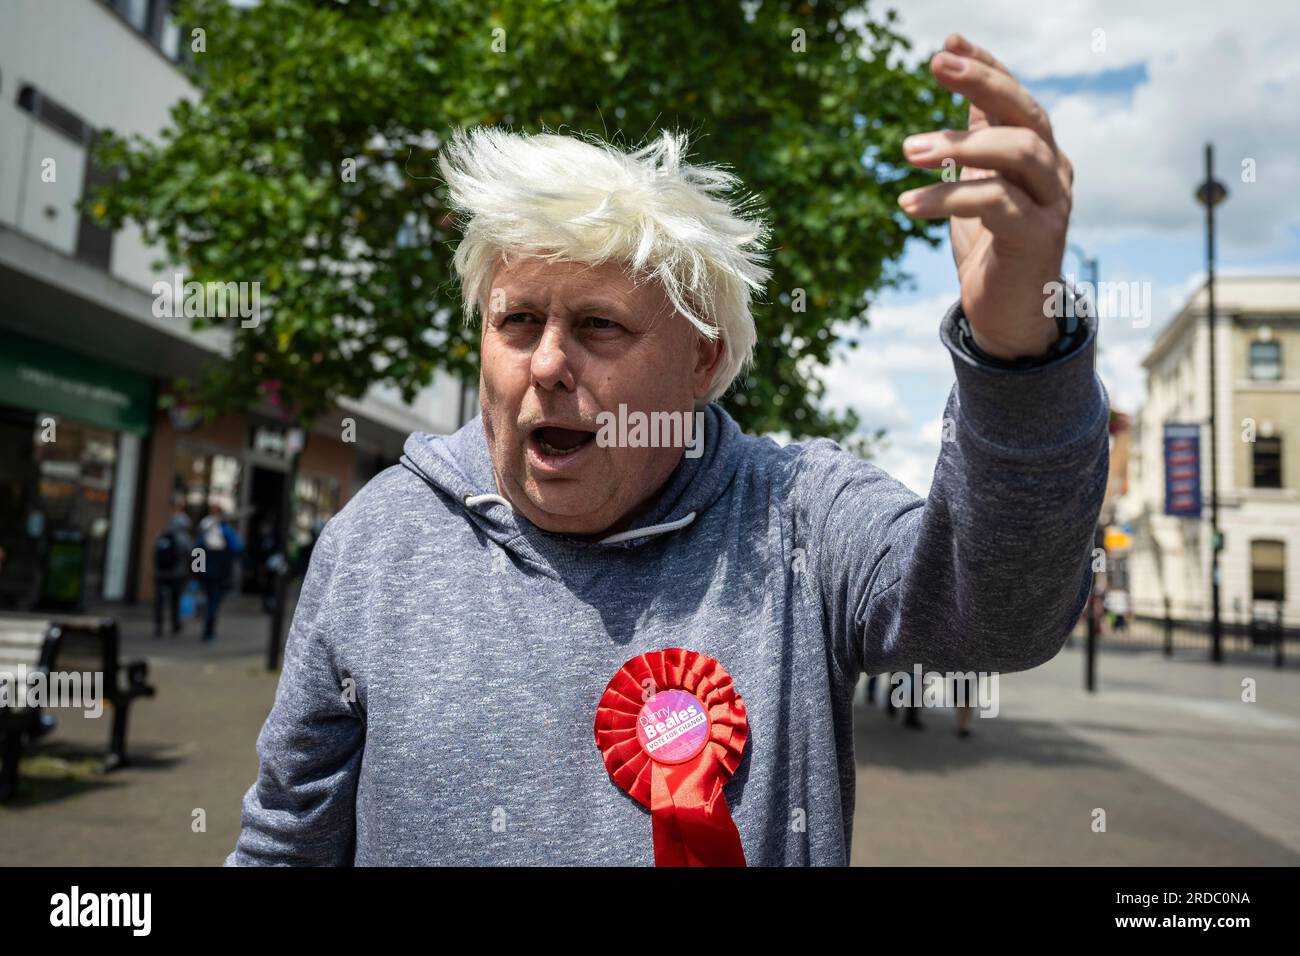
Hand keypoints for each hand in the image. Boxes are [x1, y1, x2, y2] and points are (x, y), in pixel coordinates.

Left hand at [899, 34, 1072, 360]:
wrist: (1009, 317)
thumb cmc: (992, 251)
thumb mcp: (980, 189)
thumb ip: (978, 146)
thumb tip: (966, 99)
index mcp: (1040, 154)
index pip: (1016, 98)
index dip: (986, 66)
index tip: (948, 42)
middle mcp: (1054, 172)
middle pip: (1025, 113)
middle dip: (981, 82)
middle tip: (934, 65)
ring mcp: (1052, 205)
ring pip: (1016, 152)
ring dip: (958, 146)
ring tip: (907, 151)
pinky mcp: (1037, 238)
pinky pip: (994, 203)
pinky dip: (948, 198)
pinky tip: (907, 205)